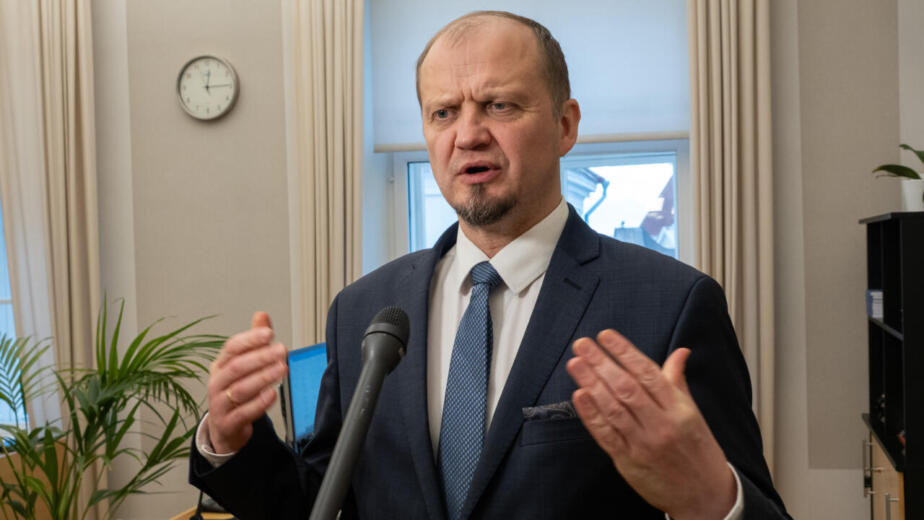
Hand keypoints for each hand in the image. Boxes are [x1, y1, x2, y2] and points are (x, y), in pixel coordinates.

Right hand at [206, 312, 287, 453]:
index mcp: (220, 364)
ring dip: (263, 378)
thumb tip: (261, 315)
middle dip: (261, 357)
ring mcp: (220, 404)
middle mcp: (217, 382)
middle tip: (282, 350)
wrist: (225, 428)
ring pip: (240, 389)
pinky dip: (259, 403)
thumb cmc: (235, 390)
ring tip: (282, 370)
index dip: (250, 340)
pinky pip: (243, 413)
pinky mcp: (228, 423)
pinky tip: (273, 394)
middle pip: (237, 367)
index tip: (269, 333)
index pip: (232, 348)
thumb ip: (254, 341)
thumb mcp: (243, 365)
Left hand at [566, 330, 735, 519]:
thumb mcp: (693, 413)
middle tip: (583, 344)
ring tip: (575, 363)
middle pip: (626, 387)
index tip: (606, 336)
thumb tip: (680, 352)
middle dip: (601, 362)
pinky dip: (591, 415)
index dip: (625, 352)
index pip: (647, 373)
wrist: (705, 495)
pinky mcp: (628, 461)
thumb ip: (677, 381)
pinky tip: (579, 396)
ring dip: (591, 383)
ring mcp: (643, 444)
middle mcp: (661, 424)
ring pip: (613, 408)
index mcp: (678, 409)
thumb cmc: (697, 451)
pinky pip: (606, 435)